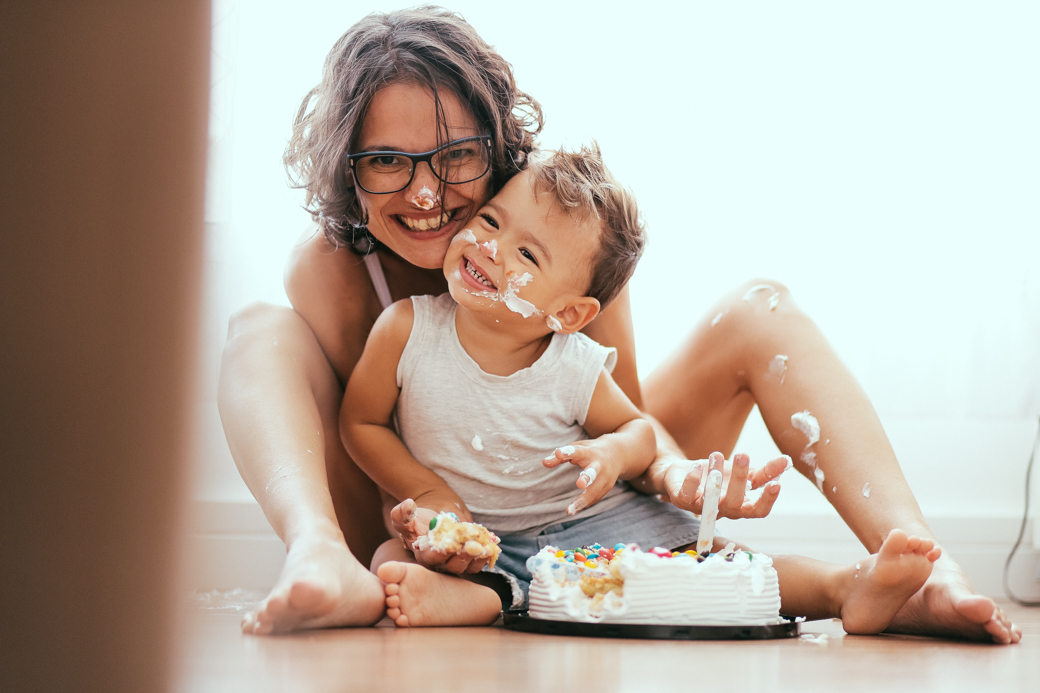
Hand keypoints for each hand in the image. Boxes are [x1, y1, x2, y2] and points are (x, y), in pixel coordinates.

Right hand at [389, 498, 492, 574]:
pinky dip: (485, 556)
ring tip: (485, 547)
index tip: (451, 543)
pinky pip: (478, 563)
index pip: (432, 558)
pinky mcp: (468, 559)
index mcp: (423, 555)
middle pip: (452, 565)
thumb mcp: (405, 515)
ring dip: (477, 558)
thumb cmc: (417, 518)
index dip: (443, 552)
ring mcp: (455, 563)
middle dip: (464, 556)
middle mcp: (440, 563)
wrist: (435, 514)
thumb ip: (402, 513)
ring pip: (467, 566)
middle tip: (473, 546)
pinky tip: (491, 546)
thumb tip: (408, 505)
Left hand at [542, 440, 622, 515]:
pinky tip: (574, 509)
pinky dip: (585, 504)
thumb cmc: (590, 451)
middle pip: (594, 471)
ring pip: (595, 490)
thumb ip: (560, 457)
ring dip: (583, 501)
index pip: (577, 451)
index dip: (567, 452)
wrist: (618, 453)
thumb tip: (544, 463)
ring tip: (569, 510)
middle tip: (580, 484)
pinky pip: (595, 497)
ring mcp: (605, 477)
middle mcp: (599, 464)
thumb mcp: (576, 448)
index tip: (558, 453)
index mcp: (589, 451)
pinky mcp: (607, 486)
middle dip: (588, 477)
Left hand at [660, 451, 787, 518]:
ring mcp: (701, 507)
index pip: (757, 511)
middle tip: (743, 455)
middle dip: (739, 480)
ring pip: (711, 498)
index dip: (767, 501)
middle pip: (734, 503)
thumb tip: (787, 460)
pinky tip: (697, 466)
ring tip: (716, 455)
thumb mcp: (742, 473)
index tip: (776, 484)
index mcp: (739, 505)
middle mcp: (722, 510)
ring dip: (715, 476)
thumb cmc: (716, 477)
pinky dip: (692, 480)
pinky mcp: (682, 499)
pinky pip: (686, 495)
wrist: (682, 474)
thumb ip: (765, 472)